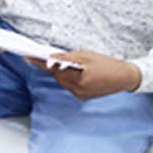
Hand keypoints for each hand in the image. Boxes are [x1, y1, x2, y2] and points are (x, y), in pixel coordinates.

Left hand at [26, 51, 141, 99]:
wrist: (124, 77)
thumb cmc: (107, 64)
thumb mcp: (86, 56)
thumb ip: (67, 57)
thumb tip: (50, 56)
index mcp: (80, 79)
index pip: (54, 69)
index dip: (39, 63)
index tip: (27, 57)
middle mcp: (79, 90)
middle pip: (57, 76)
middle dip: (51, 66)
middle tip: (43, 56)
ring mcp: (81, 95)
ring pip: (62, 81)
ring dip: (60, 72)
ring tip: (61, 62)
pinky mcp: (83, 96)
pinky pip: (69, 85)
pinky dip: (67, 77)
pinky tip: (70, 71)